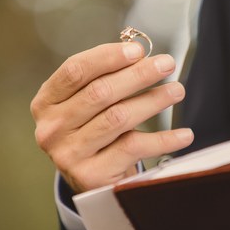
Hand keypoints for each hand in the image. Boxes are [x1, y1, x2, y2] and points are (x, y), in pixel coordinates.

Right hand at [30, 42, 193, 192]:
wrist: (88, 178)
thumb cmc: (90, 130)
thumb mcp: (84, 103)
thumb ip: (102, 78)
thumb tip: (139, 54)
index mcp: (46, 103)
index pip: (75, 70)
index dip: (108, 57)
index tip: (138, 51)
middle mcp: (52, 129)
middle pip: (99, 92)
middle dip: (138, 75)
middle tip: (166, 64)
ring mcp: (69, 154)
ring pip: (118, 117)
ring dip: (152, 100)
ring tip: (176, 91)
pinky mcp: (91, 175)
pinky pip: (133, 148)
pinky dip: (163, 140)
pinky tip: (183, 134)